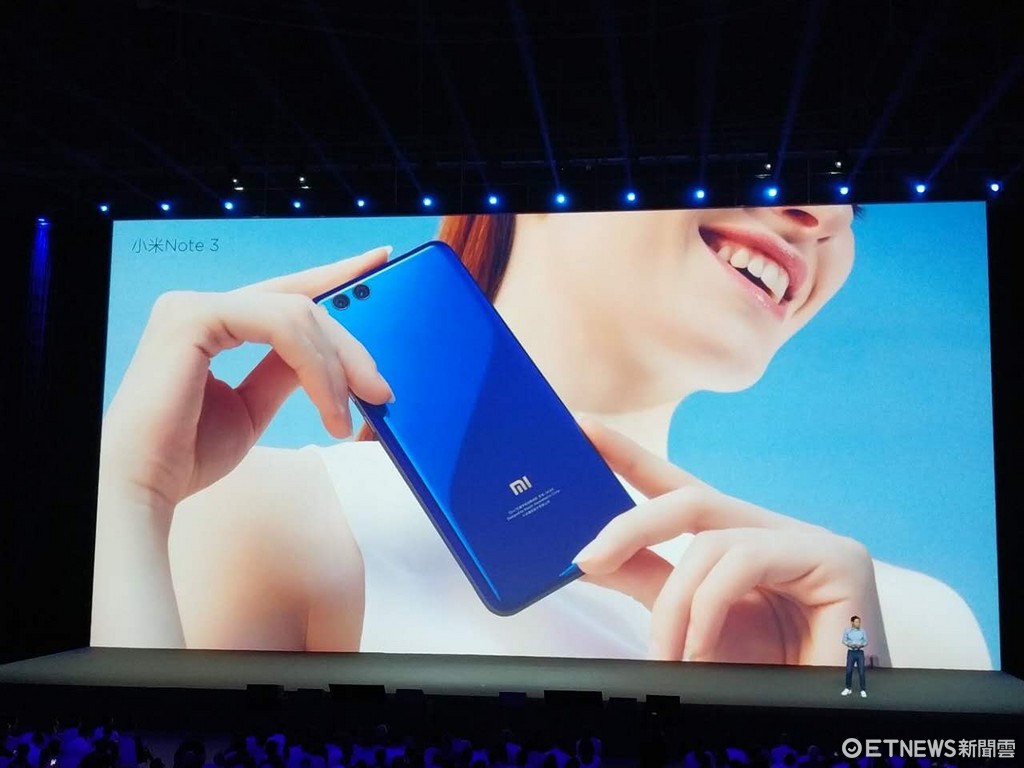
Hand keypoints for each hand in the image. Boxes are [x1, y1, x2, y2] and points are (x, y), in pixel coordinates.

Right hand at [100, 246, 394, 510]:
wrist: (145, 486)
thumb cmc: (188, 455)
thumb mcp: (253, 406)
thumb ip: (285, 372)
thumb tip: (326, 355)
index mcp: (214, 321)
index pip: (287, 292)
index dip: (336, 275)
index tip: (379, 262)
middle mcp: (202, 305)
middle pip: (302, 304)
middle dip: (350, 347)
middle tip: (381, 391)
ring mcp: (196, 305)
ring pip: (299, 314)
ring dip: (336, 369)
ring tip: (346, 416)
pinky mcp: (195, 316)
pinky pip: (282, 327)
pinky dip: (315, 368)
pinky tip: (327, 406)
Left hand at [574, 420, 889, 665]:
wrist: (825, 726)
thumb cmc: (764, 679)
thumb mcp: (688, 625)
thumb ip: (646, 583)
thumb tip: (587, 558)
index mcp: (739, 542)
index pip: (677, 487)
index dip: (629, 456)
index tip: (582, 428)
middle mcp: (774, 531)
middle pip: (690, 497)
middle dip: (630, 524)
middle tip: (585, 558)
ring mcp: (810, 541)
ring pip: (711, 540)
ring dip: (676, 604)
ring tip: (665, 653)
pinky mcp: (837, 560)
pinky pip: (744, 561)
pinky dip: (708, 606)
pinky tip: (700, 647)